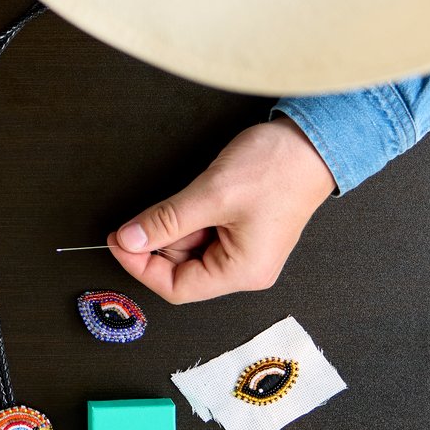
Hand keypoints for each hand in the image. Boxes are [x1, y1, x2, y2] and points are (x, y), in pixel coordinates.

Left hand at [107, 118, 335, 304]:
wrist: (312, 141)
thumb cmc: (276, 168)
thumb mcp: (211, 195)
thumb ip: (166, 221)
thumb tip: (128, 240)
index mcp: (242, 272)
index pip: (176, 288)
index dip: (140, 267)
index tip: (117, 241)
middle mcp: (244, 269)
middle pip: (180, 272)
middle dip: (154, 245)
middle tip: (136, 218)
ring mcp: (243, 250)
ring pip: (187, 251)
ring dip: (170, 229)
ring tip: (181, 199)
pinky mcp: (240, 232)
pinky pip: (200, 235)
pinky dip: (184, 220)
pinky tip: (189, 200)